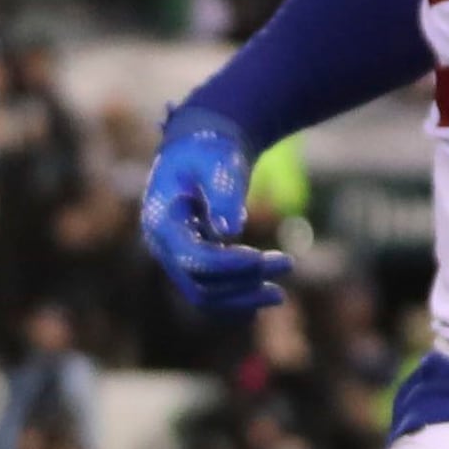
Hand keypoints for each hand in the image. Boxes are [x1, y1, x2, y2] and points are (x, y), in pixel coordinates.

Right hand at [136, 115, 288, 318]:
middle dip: (244, 281)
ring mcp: (175, 258)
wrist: (198, 151)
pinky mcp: (192, 262)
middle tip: (287, 262)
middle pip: (200, 286)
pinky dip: (238, 298)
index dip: (229, 265)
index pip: (193, 259)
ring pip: (205, 297)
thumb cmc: (208, 151)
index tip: (263, 259)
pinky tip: (265, 293)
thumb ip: (222, 193)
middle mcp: (163, 247)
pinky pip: (212, 292)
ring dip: (244, 295)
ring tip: (281, 288)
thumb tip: (229, 232)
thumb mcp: (216, 162)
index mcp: (162, 222)